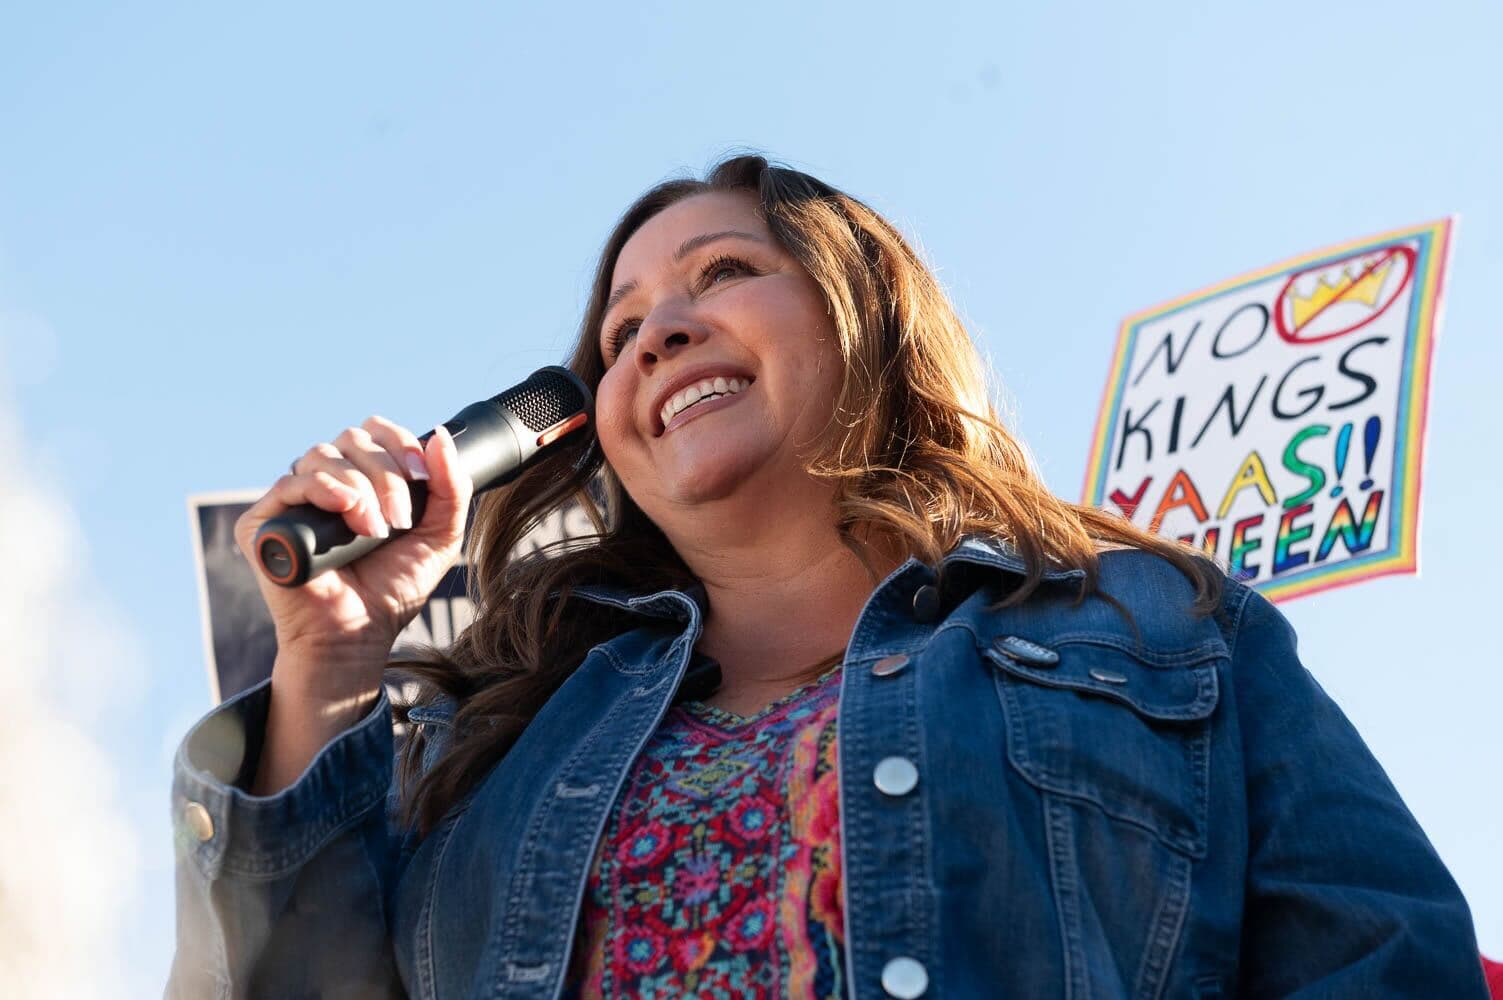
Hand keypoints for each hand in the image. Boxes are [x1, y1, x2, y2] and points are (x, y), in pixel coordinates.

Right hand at [234, 416, 472, 696]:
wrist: (358, 634)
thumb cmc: (394, 588)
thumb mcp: (439, 536)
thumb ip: (451, 488)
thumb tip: (442, 436)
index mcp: (362, 477)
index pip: (376, 431)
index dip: (401, 443)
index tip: (424, 475)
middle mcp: (325, 481)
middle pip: (353, 439)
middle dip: (386, 474)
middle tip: (400, 520)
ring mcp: (293, 499)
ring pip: (322, 455)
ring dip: (360, 487)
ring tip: (375, 530)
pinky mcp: (263, 522)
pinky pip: (291, 483)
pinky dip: (323, 488)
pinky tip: (344, 509)